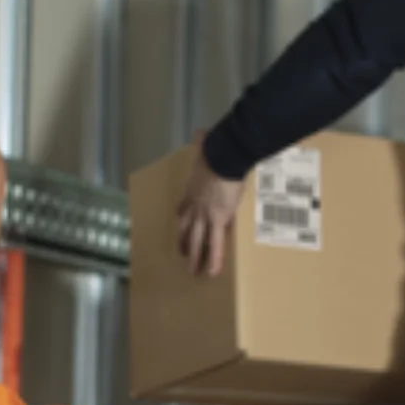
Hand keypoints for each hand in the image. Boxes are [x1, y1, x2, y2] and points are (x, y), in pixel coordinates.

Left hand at [176, 137, 244, 277]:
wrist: (223, 156)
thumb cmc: (217, 151)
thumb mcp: (205, 148)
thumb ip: (203, 143)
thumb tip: (202, 132)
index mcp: (192, 189)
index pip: (184, 206)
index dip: (182, 214)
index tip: (180, 218)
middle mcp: (194, 204)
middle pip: (185, 228)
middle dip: (183, 242)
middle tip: (181, 254)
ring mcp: (203, 214)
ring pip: (196, 241)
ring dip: (193, 257)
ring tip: (192, 271)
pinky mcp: (217, 220)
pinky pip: (215, 245)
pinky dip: (214, 260)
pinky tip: (212, 272)